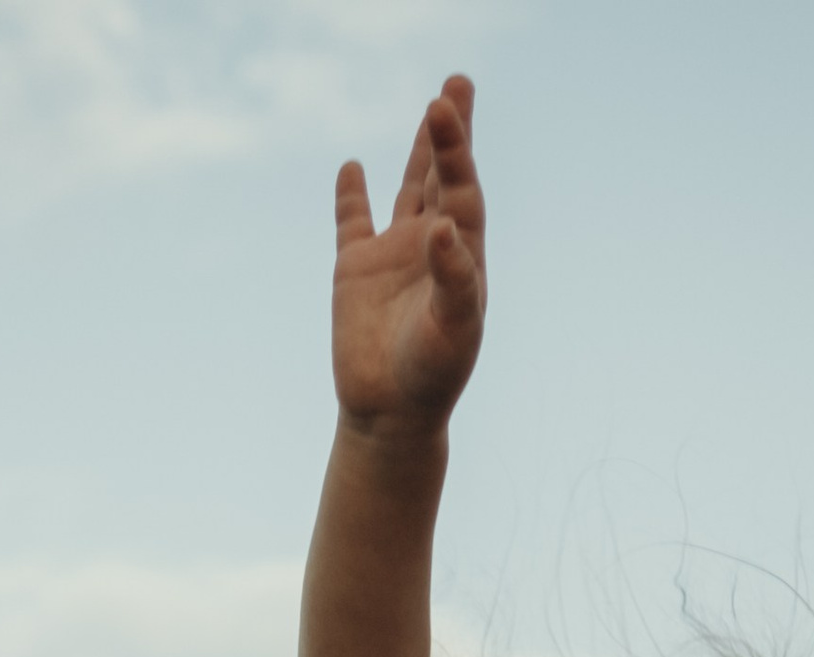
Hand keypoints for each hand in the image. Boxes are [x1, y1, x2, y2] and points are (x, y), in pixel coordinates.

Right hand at [332, 78, 485, 440]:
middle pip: (443, 176)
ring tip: (433, 105)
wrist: (391, 416)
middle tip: (458, 83)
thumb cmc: (433, 377)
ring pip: (407, 189)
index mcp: (462, 256)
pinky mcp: (355, 273)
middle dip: (451, 132)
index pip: (461, 190)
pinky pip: (352, 224)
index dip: (455, 148)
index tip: (446, 109)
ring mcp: (392, 257)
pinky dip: (352, 197)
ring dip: (420, 149)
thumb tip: (444, 226)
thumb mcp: (453, 330)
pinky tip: (353, 169)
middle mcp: (431, 247)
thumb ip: (455, 278)